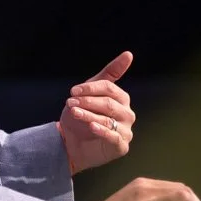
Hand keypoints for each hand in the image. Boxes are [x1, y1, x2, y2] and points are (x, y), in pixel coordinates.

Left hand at [59, 51, 135, 171]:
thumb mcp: (90, 93)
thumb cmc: (82, 117)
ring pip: (108, 120)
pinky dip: (101, 131)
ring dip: (88, 115)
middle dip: (87, 102)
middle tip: (70, 103)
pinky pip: (113, 137)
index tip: (73, 91)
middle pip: (109, 103)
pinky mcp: (121, 146)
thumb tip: (129, 54)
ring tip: (74, 113)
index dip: (90, 89)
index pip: (109, 88)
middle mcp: (127, 114)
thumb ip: (109, 74)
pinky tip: (91, 127)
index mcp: (122, 98)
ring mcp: (126, 131)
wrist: (72, 144)